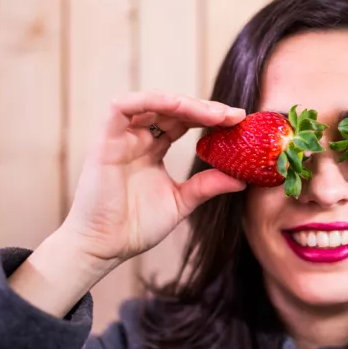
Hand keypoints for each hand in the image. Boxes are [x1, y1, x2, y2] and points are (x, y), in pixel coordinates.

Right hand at [60, 90, 246, 264]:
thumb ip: (207, 185)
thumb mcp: (182, 201)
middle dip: (205, 108)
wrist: (106, 247)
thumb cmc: (137, 226)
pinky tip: (180, 107)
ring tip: (215, 114)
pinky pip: (123, 107)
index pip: (183, 122)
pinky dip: (153, 101)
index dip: (210, 118)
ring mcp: (120, 137)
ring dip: (185, 103)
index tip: (239, 122)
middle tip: (234, 115)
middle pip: (172, 109)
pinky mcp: (104, 139)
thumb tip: (243, 180)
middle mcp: (137, 138)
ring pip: (152, 102)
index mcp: (152, 150)